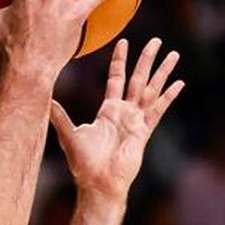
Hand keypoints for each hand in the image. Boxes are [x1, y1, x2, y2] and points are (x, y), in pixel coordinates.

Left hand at [50, 36, 183, 203]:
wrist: (98, 183)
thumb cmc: (83, 163)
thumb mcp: (69, 134)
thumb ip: (59, 115)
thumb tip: (44, 99)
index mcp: (108, 110)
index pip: (116, 78)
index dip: (120, 60)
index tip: (124, 42)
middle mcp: (124, 112)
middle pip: (138, 78)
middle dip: (147, 59)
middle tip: (157, 41)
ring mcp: (136, 121)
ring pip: (151, 90)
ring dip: (162, 72)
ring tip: (174, 54)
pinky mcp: (143, 132)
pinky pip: (158, 110)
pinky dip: (168, 97)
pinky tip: (180, 83)